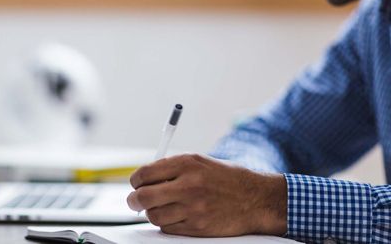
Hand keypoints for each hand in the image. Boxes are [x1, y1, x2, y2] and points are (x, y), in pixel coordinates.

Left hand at [127, 154, 286, 236]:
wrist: (256, 199)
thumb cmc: (226, 179)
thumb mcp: (199, 162)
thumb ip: (171, 168)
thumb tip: (143, 179)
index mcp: (187, 163)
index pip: (145, 174)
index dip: (136, 181)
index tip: (136, 184)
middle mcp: (189, 184)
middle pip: (143, 197)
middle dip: (134, 200)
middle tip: (135, 201)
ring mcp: (193, 208)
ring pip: (153, 216)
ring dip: (152, 213)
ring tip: (161, 208)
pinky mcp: (197, 227)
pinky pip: (168, 228)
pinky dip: (167, 224)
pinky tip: (176, 216)